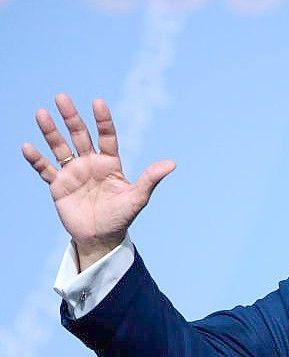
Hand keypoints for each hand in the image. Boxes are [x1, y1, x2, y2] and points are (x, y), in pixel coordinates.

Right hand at [22, 93, 174, 269]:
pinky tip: (27, 147)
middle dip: (71, 117)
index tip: (97, 102)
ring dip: (51, 132)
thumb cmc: (121, 217)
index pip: (106, 136)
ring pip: (60, 148)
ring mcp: (73, 173)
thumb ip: (150, 179)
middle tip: (62, 97)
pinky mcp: (58, 185)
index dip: (102, 120)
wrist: (101, 238)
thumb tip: (172, 163)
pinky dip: (36, 159)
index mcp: (110, 163)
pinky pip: (45, 169)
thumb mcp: (137, 198)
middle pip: (79, 135)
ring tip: (41, 113)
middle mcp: (90, 163)